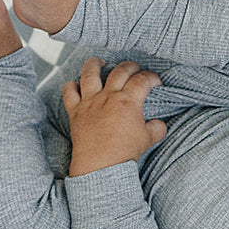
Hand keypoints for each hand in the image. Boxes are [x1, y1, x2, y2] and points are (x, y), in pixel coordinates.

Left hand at [62, 59, 167, 175]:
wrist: (101, 166)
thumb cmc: (124, 153)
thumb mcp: (148, 139)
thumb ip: (157, 128)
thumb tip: (159, 124)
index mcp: (128, 101)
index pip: (143, 80)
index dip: (152, 77)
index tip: (155, 82)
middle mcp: (108, 96)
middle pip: (120, 70)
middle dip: (131, 66)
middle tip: (135, 69)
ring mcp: (90, 102)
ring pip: (89, 73)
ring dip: (95, 64)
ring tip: (100, 62)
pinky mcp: (75, 111)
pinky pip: (69, 91)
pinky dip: (71, 85)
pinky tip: (76, 84)